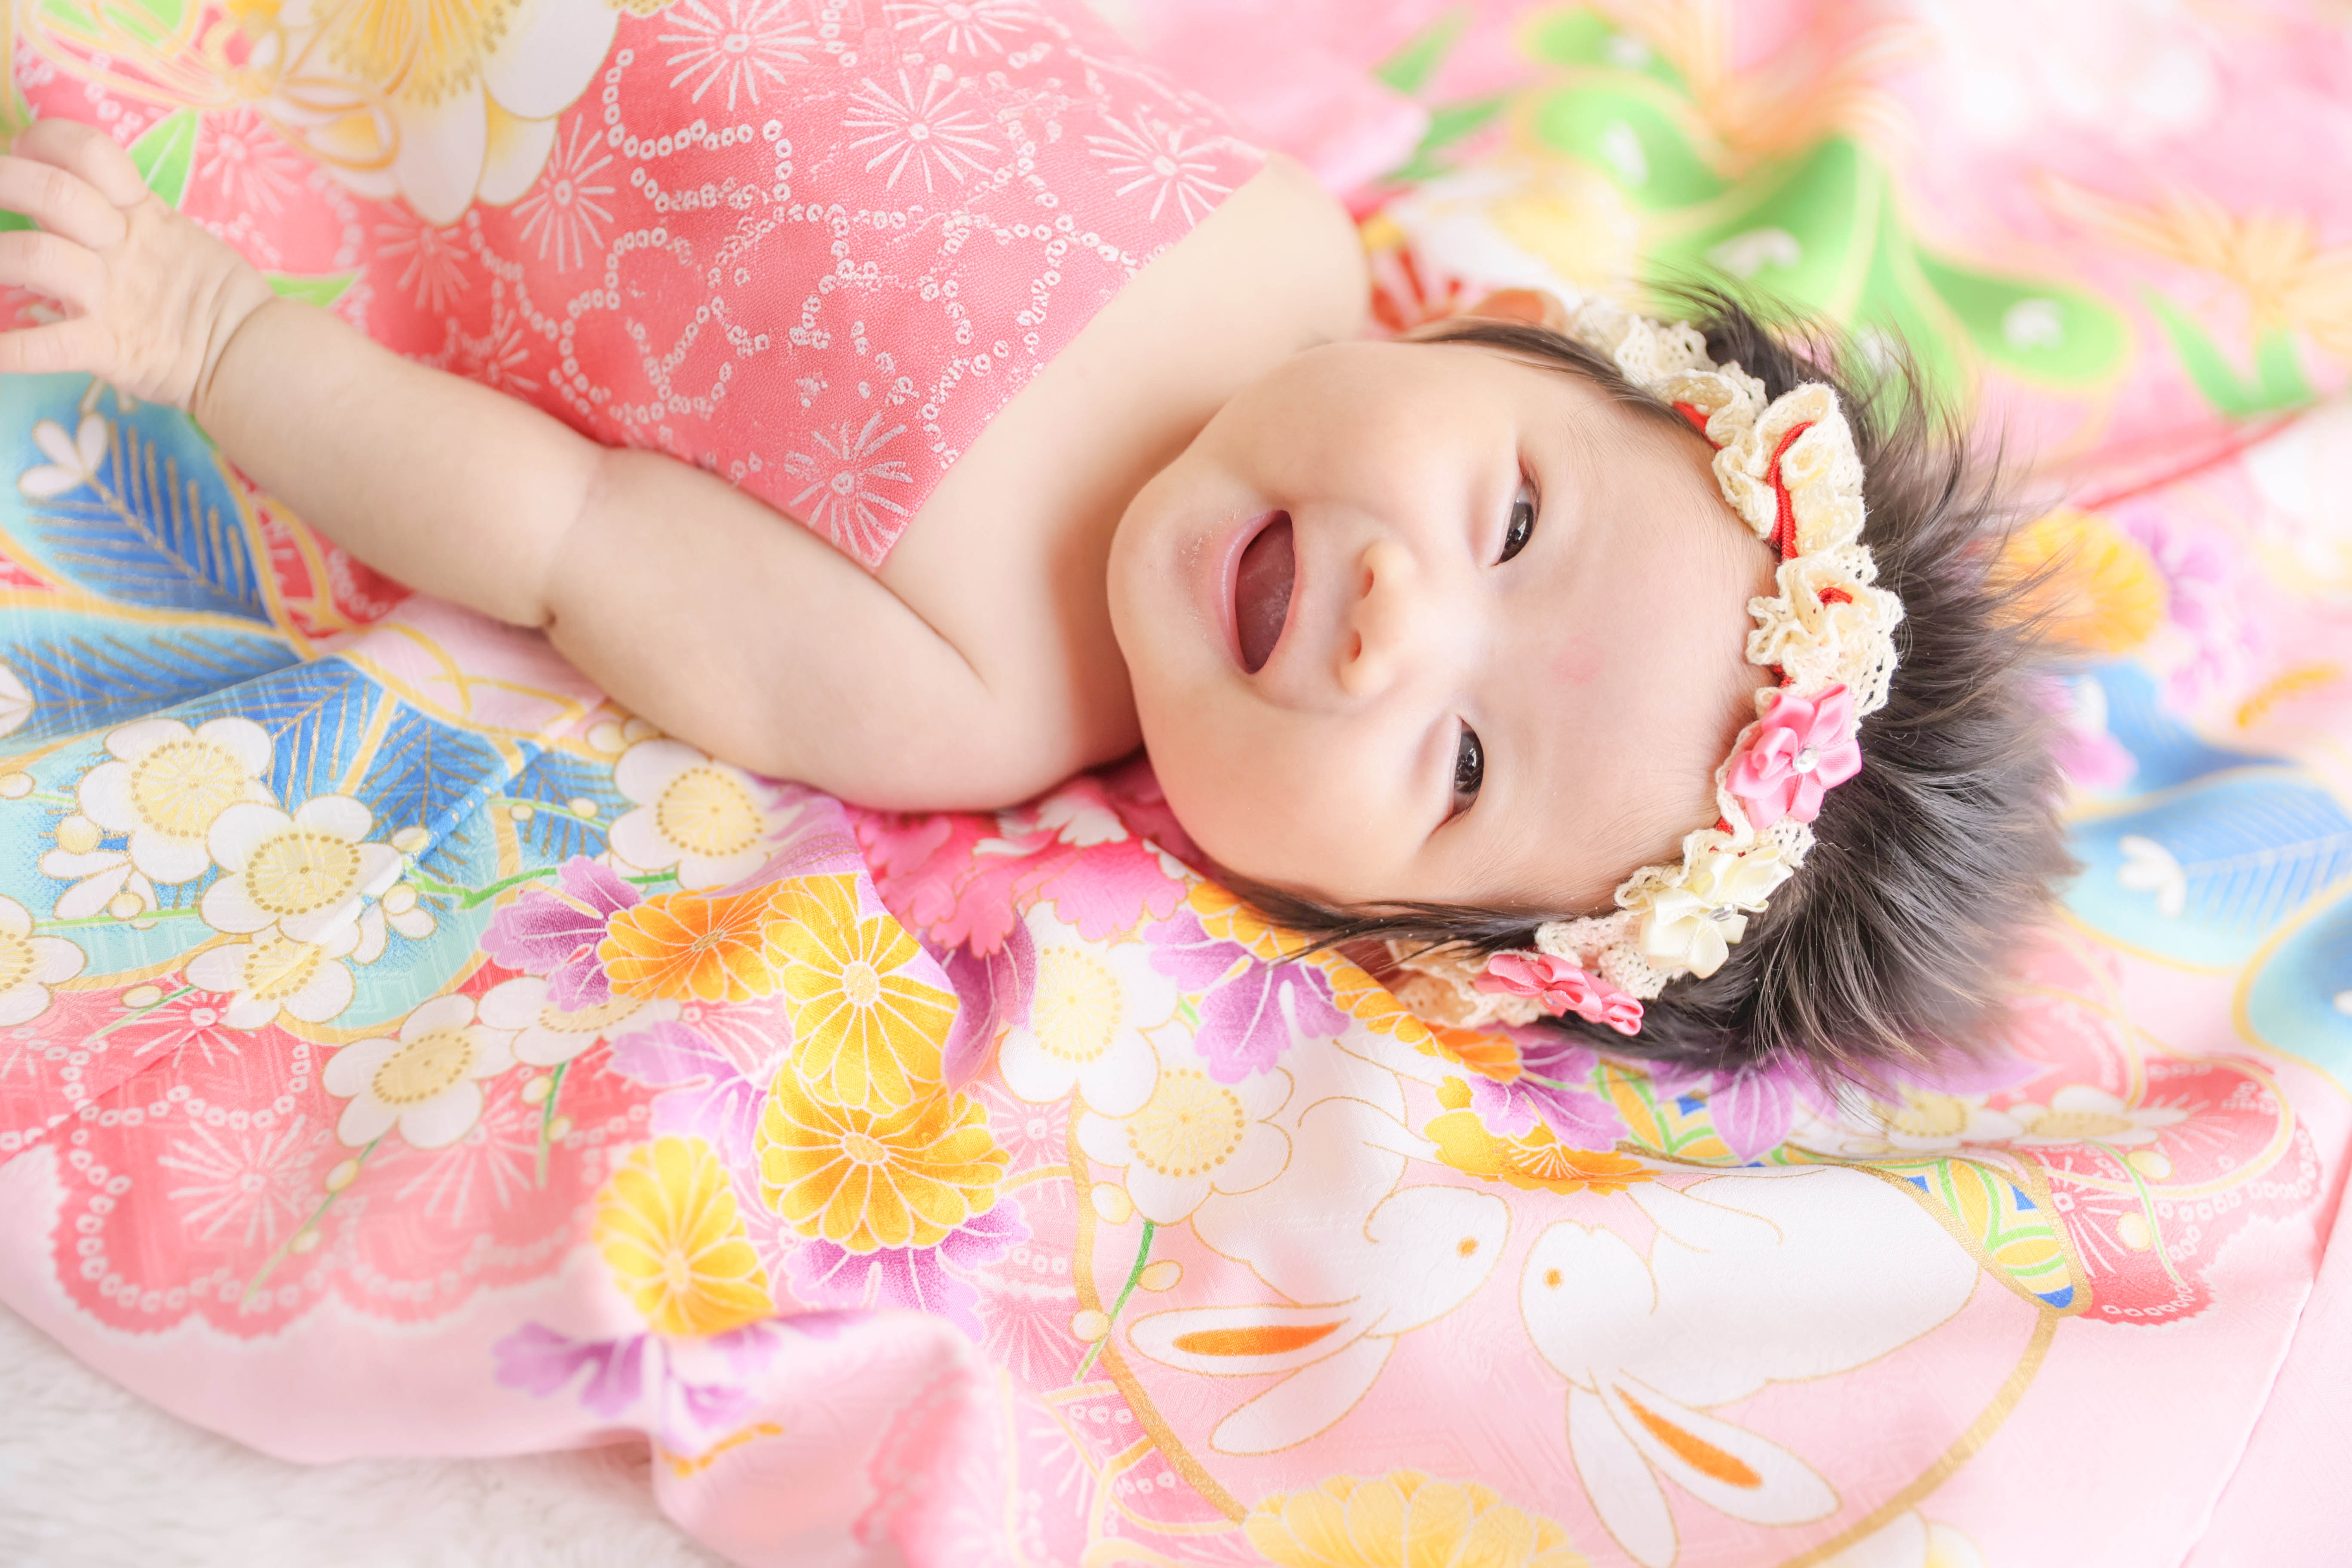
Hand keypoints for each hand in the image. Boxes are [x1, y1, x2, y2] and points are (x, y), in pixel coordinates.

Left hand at [0, 118, 275, 410]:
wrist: (253, 356)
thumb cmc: (212, 298)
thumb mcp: (176, 239)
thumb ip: (130, 217)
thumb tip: (70, 193)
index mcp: (141, 215)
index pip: (91, 153)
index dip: (48, 140)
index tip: (23, 146)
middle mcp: (122, 247)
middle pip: (54, 193)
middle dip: (5, 180)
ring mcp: (115, 297)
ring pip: (39, 257)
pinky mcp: (114, 348)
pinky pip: (52, 347)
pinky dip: (10, 350)